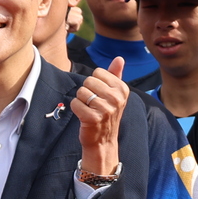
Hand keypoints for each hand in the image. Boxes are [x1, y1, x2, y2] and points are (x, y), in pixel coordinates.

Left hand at [72, 58, 127, 178]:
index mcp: (122, 89)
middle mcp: (116, 98)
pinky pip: (75, 103)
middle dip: (86, 92)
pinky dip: (76, 109)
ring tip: (90, 110)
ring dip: (81, 101)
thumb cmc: (106, 113)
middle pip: (88, 81)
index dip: (94, 83)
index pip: (97, 72)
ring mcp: (105, 109)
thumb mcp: (115, 94)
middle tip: (94, 104)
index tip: (101, 95)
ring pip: (81, 92)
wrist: (103, 140)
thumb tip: (119, 58)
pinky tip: (84, 116)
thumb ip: (115, 74)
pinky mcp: (93, 118)